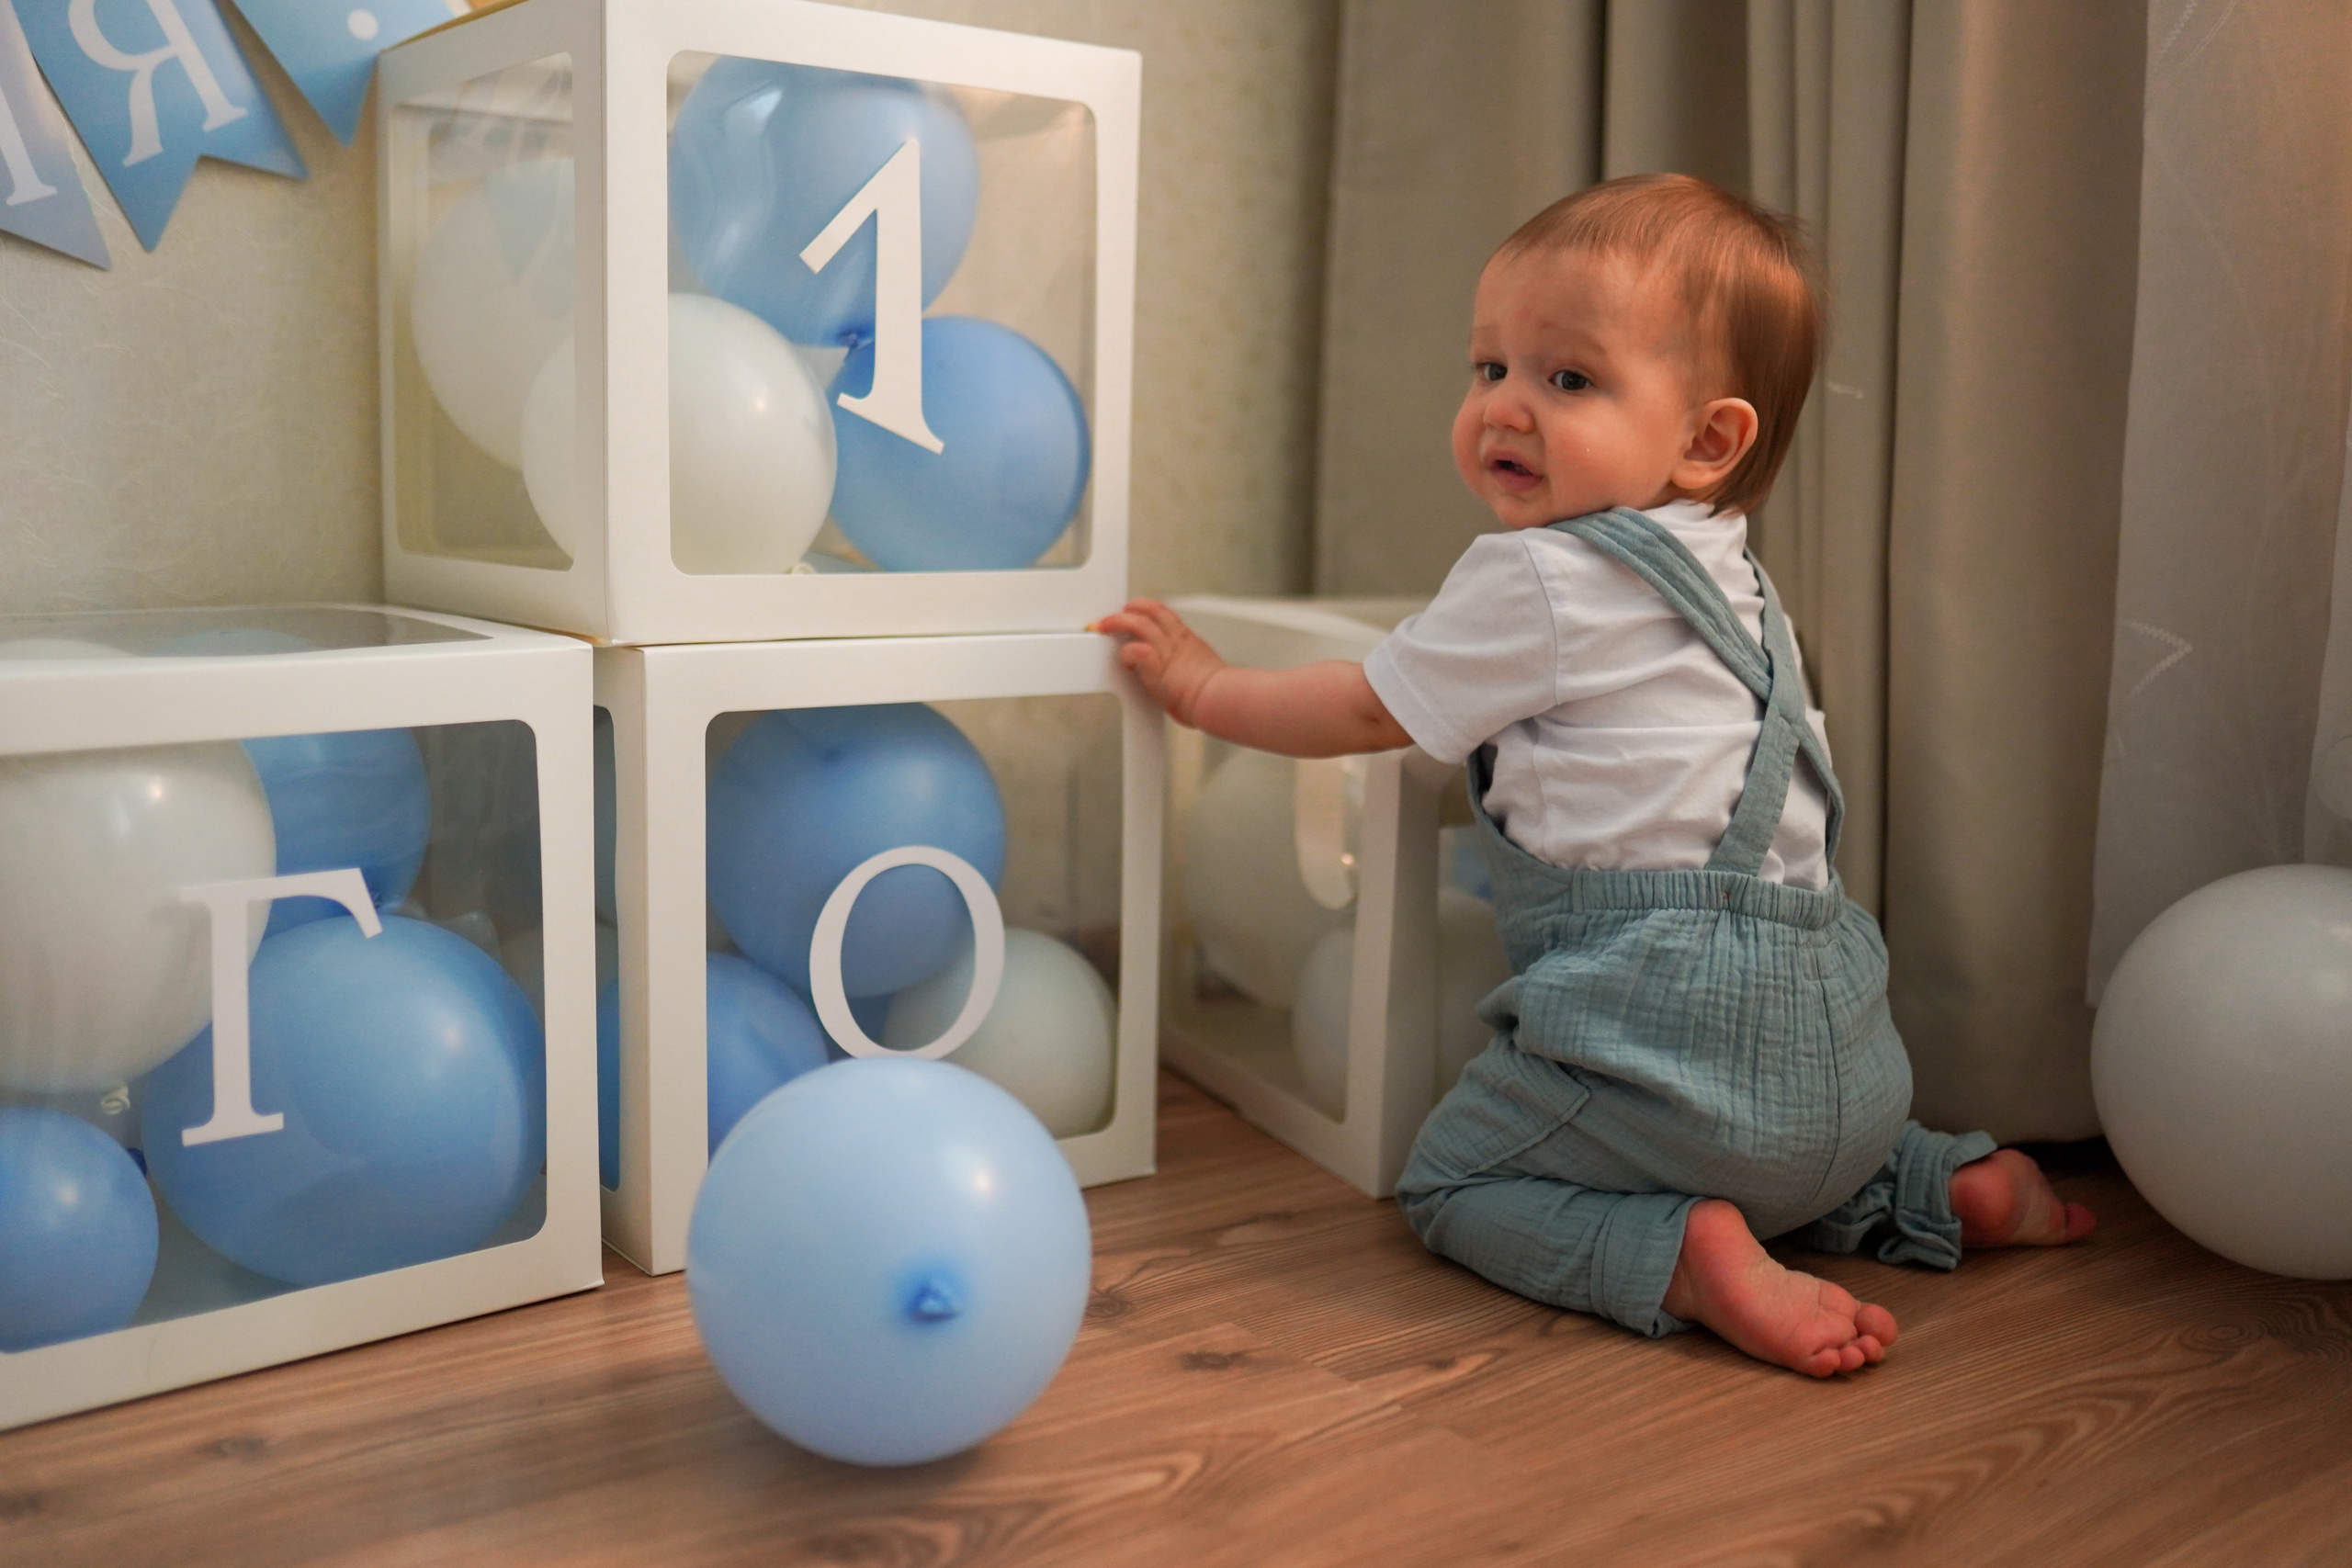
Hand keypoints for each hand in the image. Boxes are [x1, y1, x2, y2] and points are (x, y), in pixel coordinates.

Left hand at [1092, 599, 1224, 726]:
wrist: (1220, 699)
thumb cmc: (1216, 695)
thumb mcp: (1203, 672)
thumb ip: (1189, 670)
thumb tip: (1184, 682)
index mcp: (1188, 641)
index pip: (1165, 614)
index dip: (1147, 610)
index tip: (1137, 612)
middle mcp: (1176, 641)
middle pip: (1151, 609)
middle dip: (1130, 608)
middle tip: (1115, 615)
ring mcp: (1165, 651)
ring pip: (1138, 623)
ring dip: (1117, 622)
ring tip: (1103, 626)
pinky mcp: (1155, 665)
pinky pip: (1133, 650)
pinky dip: (1125, 654)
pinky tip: (1124, 663)